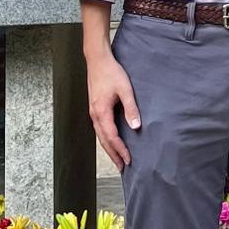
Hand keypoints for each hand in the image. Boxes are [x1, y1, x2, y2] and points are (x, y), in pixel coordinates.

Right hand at [86, 48, 139, 169]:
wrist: (97, 60)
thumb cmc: (111, 73)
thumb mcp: (125, 89)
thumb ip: (131, 108)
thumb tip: (136, 126)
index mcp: (101, 112)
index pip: (112, 137)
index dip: (120, 150)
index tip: (129, 160)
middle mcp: (95, 115)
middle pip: (104, 140)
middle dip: (113, 154)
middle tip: (122, 167)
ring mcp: (93, 112)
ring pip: (100, 136)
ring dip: (109, 148)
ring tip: (117, 158)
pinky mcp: (94, 108)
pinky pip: (99, 128)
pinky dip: (106, 138)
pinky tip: (111, 140)